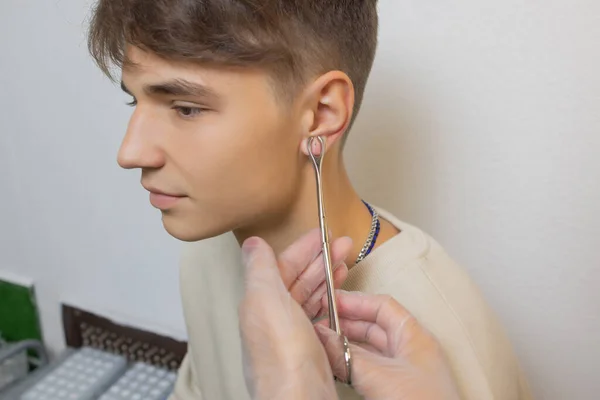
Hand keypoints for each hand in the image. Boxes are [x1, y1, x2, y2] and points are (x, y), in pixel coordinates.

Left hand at [239, 236, 337, 399]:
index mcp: (259, 302)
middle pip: (298, 280)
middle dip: (320, 259)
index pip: (281, 266)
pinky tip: (341, 296)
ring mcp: (291, 335)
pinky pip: (320, 317)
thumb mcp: (266, 301)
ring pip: (310, 297)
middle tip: (344, 244)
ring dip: (327, 278)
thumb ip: (259, 269)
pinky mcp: (309, 349)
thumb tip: (251, 243)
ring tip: (346, 263)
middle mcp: (273, 317)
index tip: (322, 234)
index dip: (302, 248)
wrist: (299, 398)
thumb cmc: (283, 354)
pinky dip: (331, 302)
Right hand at [316, 291, 460, 399]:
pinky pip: (370, 370)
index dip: (355, 302)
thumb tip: (319, 335)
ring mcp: (404, 372)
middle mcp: (410, 350)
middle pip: (374, 326)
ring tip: (322, 344)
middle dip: (346, 324)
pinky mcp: (396, 391)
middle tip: (319, 326)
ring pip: (370, 350)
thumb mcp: (377, 375)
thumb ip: (344, 354)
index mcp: (414, 336)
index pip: (383, 306)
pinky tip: (335, 367)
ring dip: (346, 346)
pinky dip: (351, 365)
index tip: (329, 302)